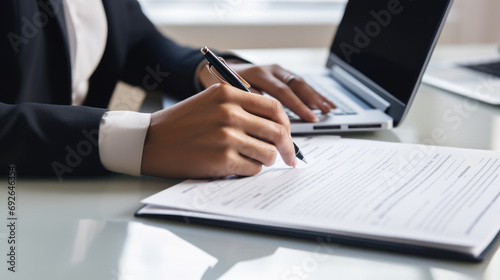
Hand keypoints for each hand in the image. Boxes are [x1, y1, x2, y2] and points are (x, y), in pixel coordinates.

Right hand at [141, 84, 296, 178]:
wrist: (149, 141)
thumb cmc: (180, 124)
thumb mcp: (210, 101)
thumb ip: (241, 107)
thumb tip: (275, 126)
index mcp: (229, 94)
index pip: (274, 107)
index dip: (286, 124)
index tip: (288, 137)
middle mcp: (230, 112)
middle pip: (277, 131)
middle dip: (287, 149)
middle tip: (288, 159)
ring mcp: (226, 135)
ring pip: (268, 153)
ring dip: (265, 160)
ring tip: (251, 160)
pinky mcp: (222, 158)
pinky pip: (253, 169)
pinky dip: (249, 171)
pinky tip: (236, 167)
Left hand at [199, 62, 335, 122]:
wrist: (218, 70)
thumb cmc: (223, 90)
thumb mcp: (228, 97)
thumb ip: (245, 109)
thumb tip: (263, 132)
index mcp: (256, 75)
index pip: (278, 92)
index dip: (293, 107)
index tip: (302, 122)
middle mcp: (269, 70)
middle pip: (292, 85)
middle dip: (305, 103)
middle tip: (315, 118)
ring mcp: (277, 71)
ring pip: (299, 83)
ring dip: (314, 97)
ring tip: (327, 109)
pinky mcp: (282, 75)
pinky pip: (300, 85)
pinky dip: (312, 95)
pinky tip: (324, 104)